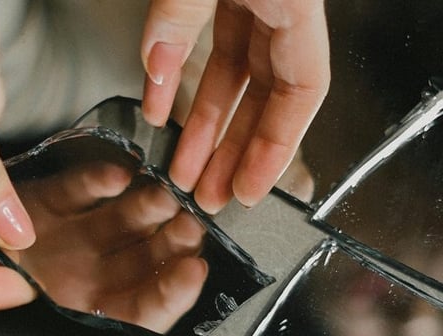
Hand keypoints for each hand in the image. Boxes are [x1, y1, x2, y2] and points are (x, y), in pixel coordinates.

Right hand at [3, 158, 208, 333]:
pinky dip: (98, 183)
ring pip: (111, 225)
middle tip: (189, 223)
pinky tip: (119, 175)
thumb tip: (37, 289)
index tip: (194, 273)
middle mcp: (65, 283)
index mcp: (66, 317)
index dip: (165, 298)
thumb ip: (21, 309)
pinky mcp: (39, 204)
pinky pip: (75, 193)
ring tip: (162, 195)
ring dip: (143, 209)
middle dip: (166, 244)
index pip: (131, 314)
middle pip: (130, 265)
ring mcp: (55, 241)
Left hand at [141, 0, 329, 212]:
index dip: (277, 146)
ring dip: (202, 127)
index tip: (248, 189)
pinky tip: (156, 109)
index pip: (301, 89)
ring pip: (228, 75)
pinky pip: (192, 40)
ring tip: (183, 171)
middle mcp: (276, 5)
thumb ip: (182, 11)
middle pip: (263, 93)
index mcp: (295, 1)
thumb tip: (156, 63)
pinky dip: (170, 76)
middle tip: (210, 195)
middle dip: (233, 152)